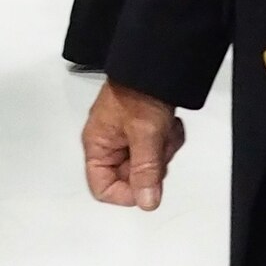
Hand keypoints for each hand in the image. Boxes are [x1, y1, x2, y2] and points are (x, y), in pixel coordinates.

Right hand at [82, 81, 184, 210]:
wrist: (156, 63)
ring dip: (162, 151)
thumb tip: (146, 201)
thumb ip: (145, 171)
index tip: (147, 186)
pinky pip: (157, 150)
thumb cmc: (139, 88)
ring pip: (148, 165)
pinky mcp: (143, 130)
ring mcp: (127, 136)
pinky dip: (167, 140)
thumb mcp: (145, 134)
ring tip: (163, 130)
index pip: (103, 188)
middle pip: (130, 178)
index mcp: (97, 144)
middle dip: (150, 165)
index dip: (126, 193)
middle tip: (157, 147)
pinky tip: (168, 125)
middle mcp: (109, 142)